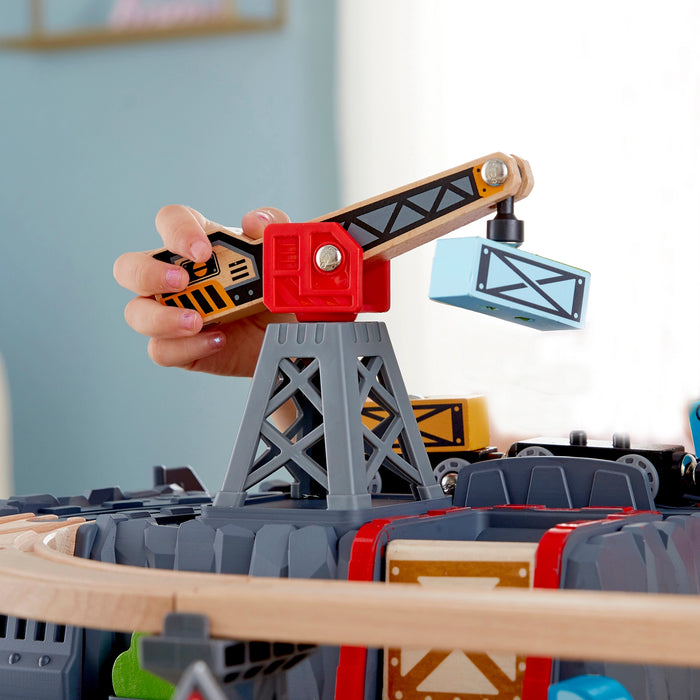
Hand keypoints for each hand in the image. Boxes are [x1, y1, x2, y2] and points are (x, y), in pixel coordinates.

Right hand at [113, 205, 292, 376]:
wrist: (286, 335)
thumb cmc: (273, 289)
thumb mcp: (280, 255)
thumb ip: (275, 226)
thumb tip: (255, 219)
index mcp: (197, 244)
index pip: (169, 221)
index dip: (178, 231)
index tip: (203, 252)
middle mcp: (175, 277)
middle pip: (129, 267)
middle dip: (147, 273)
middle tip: (182, 282)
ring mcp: (171, 313)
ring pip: (136, 313)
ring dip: (161, 318)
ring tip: (198, 321)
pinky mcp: (178, 346)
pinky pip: (162, 350)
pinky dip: (186, 347)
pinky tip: (217, 341)